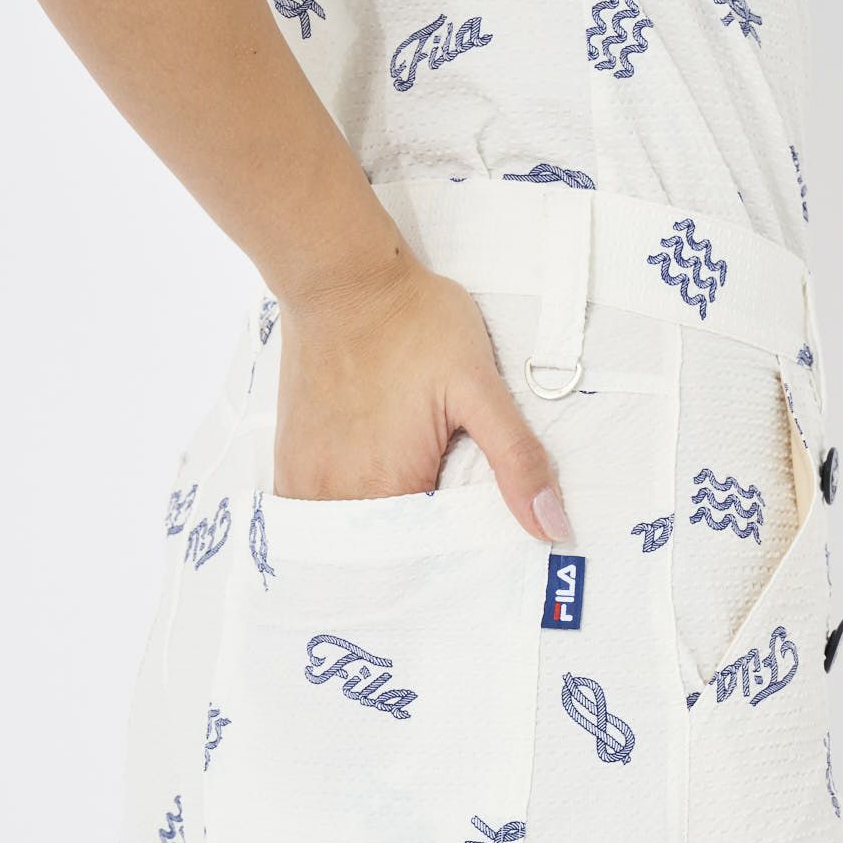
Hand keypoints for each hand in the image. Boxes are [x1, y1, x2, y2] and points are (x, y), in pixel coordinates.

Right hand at [273, 249, 570, 542]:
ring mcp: (307, 482)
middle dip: (418, 555)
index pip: (428, 563)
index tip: (475, 551)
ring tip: (408, 512)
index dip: (455, 562)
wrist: (342, 279)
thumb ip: (517, 460)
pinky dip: (344, 522)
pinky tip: (367, 497)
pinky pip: (315, 520)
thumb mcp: (480, 386)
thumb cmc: (415, 324)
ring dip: (378, 541)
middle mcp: (340, 496)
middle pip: (386, 558)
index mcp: (391, 489)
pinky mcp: (290, 464)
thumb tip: (552, 527)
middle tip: (445, 529)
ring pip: (350, 543)